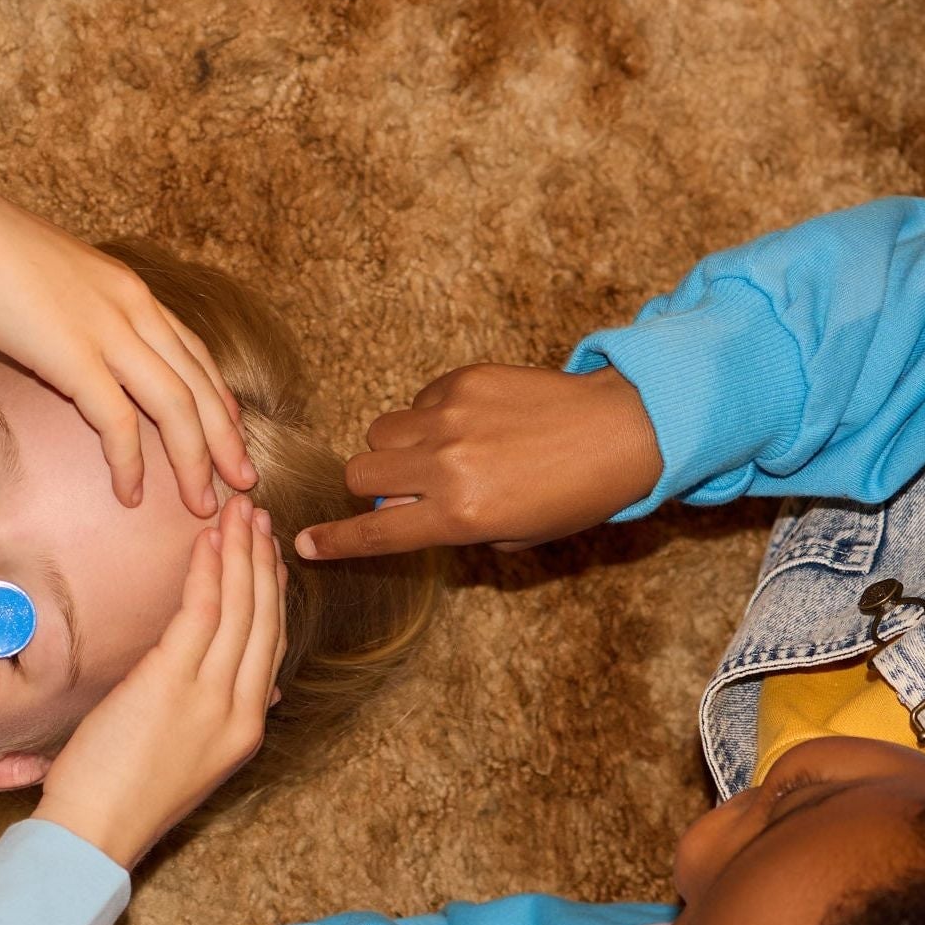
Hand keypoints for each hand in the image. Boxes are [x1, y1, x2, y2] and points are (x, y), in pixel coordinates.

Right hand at [0, 180, 255, 514]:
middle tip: (244, 480)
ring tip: (201, 503)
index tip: (233, 433)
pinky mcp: (74, 355)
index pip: (194, 353)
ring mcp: (109, 331)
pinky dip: (129, 462)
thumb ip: (88, 317)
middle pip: (199, 385)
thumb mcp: (63, 283)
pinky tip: (132, 493)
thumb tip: (85, 352)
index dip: (219, 398)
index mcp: (134, 293)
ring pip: (175, 406)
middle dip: (225, 439)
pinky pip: (117, 420)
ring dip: (194, 461)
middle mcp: (135, 310)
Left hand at [37, 497, 288, 869]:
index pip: (271, 646)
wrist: (93, 834)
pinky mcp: (173, 683)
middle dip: (263, 560)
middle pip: (263, 619)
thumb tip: (248, 688)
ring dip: (240, 552)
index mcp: (247, 729)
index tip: (269, 556)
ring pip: (238, 608)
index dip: (273, 594)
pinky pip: (201, 612)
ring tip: (237, 511)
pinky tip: (208, 541)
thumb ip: (216, 716)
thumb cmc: (122, 797)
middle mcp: (241, 710)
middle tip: (257, 515)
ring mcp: (211, 697)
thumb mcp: (187, 757)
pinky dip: (208, 570)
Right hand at [293, 363, 661, 560]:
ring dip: (396, 447)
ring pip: (380, 431)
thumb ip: (455, 528)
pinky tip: (471, 422)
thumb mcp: (515, 535)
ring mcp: (451, 418)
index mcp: (461, 515)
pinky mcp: (463, 380)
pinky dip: (429, 416)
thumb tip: (407, 513)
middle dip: (368, 486)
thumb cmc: (574, 494)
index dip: (335, 543)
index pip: (377, 534)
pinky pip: (418, 401)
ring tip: (438, 451)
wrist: (620, 430)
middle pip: (360, 474)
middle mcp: (447, 466)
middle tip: (401, 488)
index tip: (305, 543)